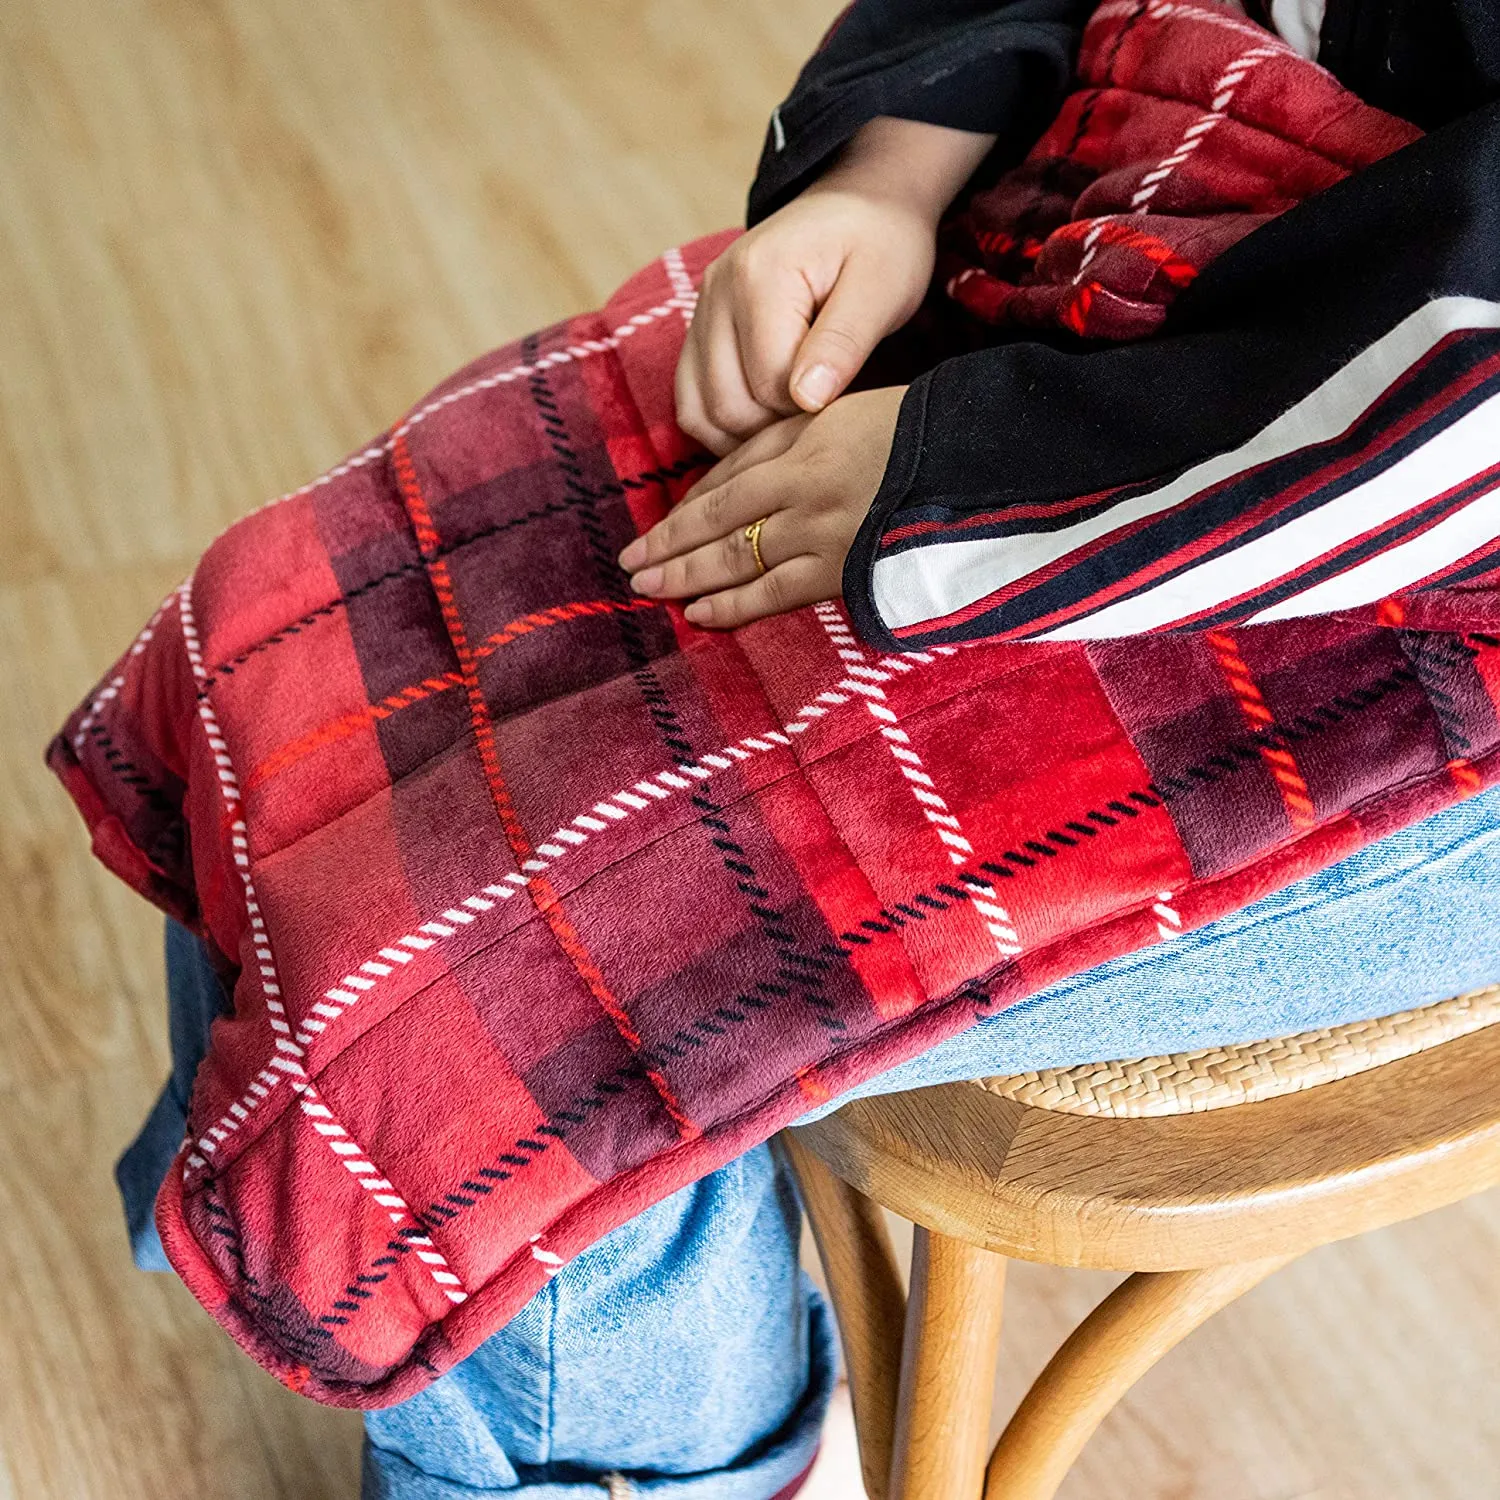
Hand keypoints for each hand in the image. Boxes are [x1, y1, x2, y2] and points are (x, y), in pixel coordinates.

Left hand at [619, 385, 906, 627]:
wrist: (987, 462)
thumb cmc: (921, 433)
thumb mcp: (848, 414)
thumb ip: (791, 440)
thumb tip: (733, 475)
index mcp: (803, 444)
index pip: (726, 483)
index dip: (684, 510)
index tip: (654, 530)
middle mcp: (803, 489)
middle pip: (717, 523)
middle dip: (668, 547)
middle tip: (629, 567)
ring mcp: (822, 533)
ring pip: (735, 560)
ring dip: (687, 578)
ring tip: (649, 591)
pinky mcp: (844, 571)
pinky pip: (776, 594)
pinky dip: (733, 606)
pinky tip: (700, 615)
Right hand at [675, 117, 994, 455]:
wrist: (859, 205)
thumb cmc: (880, 244)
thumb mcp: (882, 287)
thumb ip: (843, 342)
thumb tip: (807, 400)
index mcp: (759, 276)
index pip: (770, 386)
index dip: (811, 409)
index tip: (845, 394)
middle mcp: (715, 291)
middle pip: (729, 406)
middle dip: (777, 427)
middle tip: (824, 410)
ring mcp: (700, 310)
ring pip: (701, 414)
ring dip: (748, 434)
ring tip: (796, 415)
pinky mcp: (697, 329)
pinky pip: (690, 403)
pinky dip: (722, 426)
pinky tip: (764, 419)